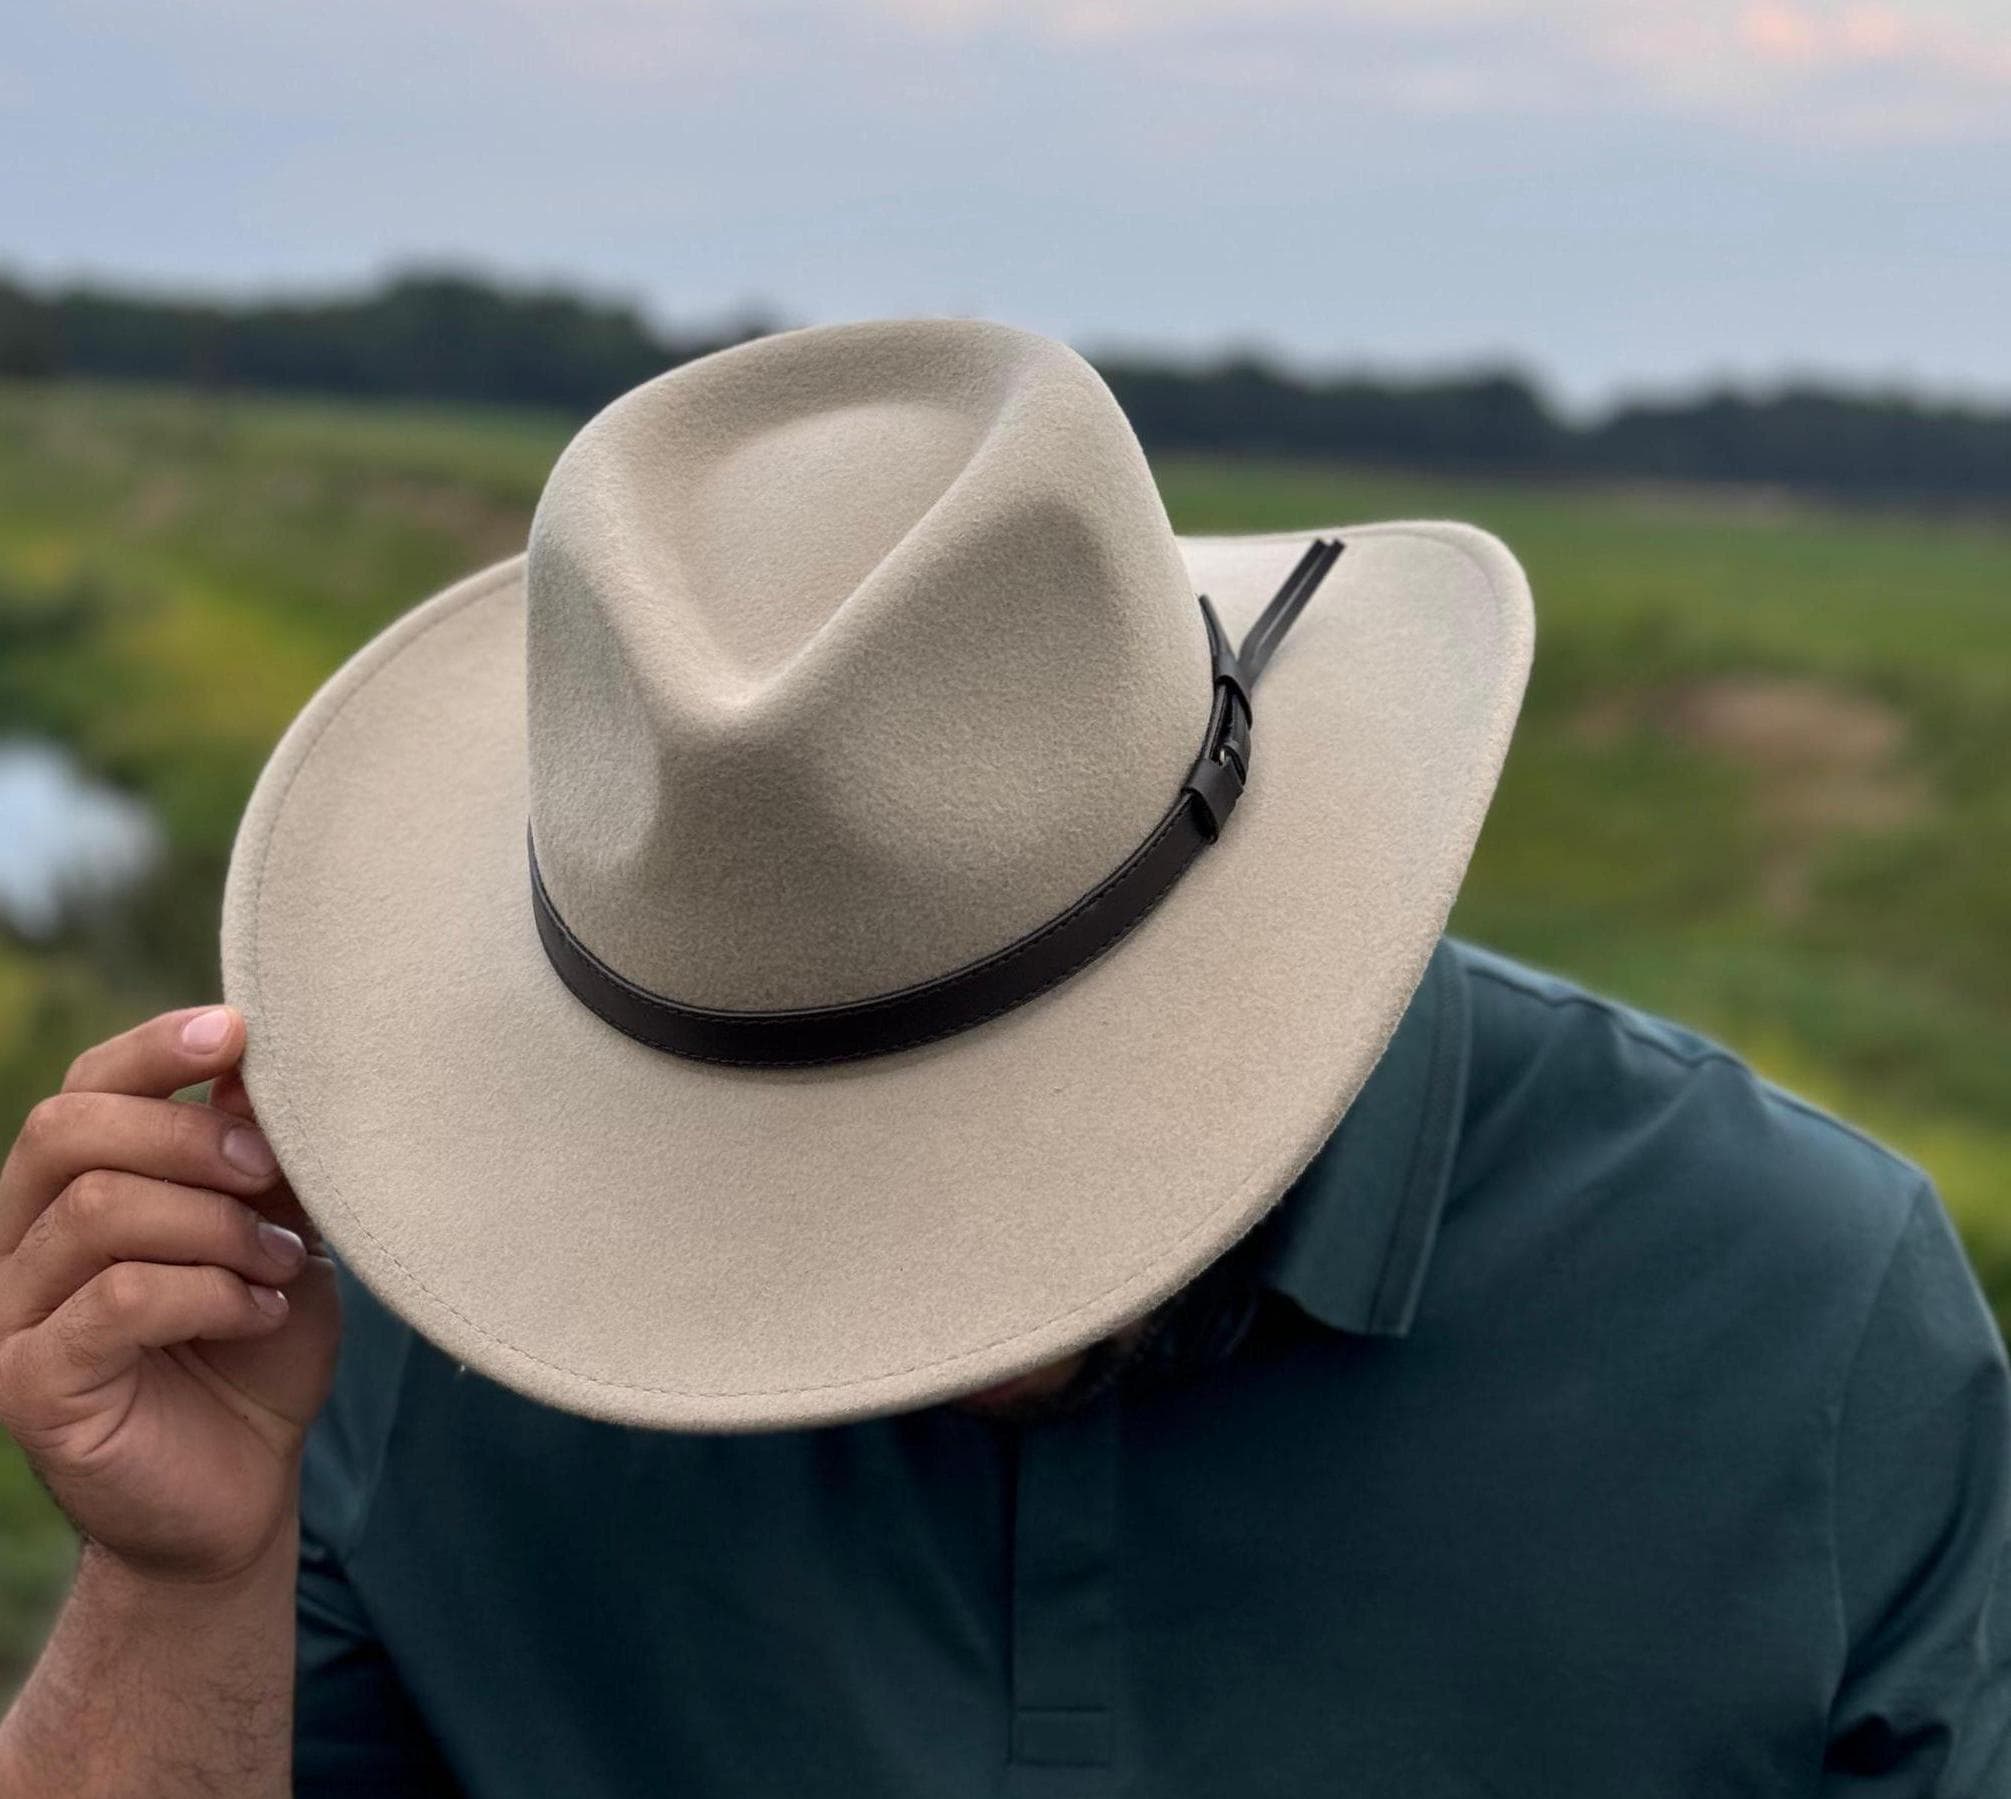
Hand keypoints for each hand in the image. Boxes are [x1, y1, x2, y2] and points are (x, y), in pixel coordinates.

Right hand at [0, 1006, 339, 1585]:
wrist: (244, 1489)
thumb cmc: (255, 1349)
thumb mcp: (274, 1233)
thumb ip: (258, 1157)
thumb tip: (253, 1057)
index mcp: (72, 1190)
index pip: (84, 1087)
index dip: (155, 1049)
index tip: (239, 1029)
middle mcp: (20, 1243)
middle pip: (68, 1131)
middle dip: (189, 1135)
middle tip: (273, 1172)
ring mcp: (12, 1315)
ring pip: (99, 1210)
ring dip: (217, 1225)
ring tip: (282, 1261)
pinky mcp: (29, 1385)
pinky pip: (115, 1299)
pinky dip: (209, 1293)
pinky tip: (260, 1312)